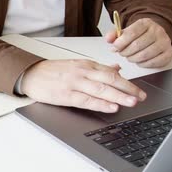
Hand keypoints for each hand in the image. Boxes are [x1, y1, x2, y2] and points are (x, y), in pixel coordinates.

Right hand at [21, 60, 146, 112]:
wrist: (30, 74)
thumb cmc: (52, 71)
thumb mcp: (76, 65)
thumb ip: (97, 68)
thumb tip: (117, 68)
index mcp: (86, 65)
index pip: (111, 73)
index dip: (128, 82)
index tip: (139, 90)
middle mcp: (82, 72)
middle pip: (110, 80)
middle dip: (128, 89)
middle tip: (141, 97)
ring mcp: (74, 83)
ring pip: (101, 89)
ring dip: (119, 96)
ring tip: (132, 102)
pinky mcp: (65, 95)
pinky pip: (87, 100)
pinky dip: (100, 103)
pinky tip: (111, 107)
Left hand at [104, 18, 171, 67]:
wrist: (157, 36)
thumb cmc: (140, 35)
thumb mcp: (127, 31)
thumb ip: (115, 34)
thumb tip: (108, 39)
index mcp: (146, 23)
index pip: (131, 33)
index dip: (120, 42)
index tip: (115, 47)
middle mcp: (157, 31)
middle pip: (137, 45)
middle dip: (125, 52)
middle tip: (122, 53)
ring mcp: (164, 42)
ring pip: (144, 55)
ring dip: (133, 59)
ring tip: (130, 56)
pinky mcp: (168, 54)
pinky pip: (152, 62)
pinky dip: (142, 64)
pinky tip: (139, 60)